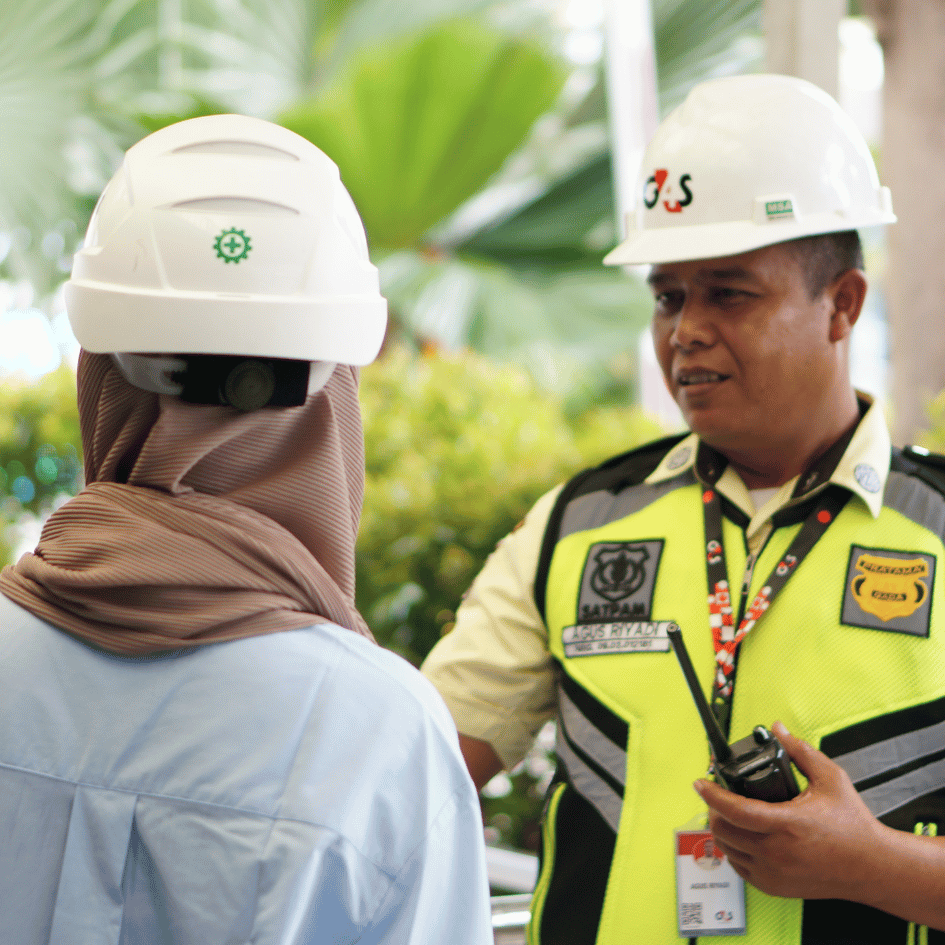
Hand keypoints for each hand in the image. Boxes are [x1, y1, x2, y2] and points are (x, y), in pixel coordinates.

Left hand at [693, 721, 883, 901]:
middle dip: (714, 809)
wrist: (872, 867)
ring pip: (727, 850)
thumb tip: (778, 729)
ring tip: (728, 814)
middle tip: (718, 796)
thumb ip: (800, 750)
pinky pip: (739, 867)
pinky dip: (734, 850)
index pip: (735, 811)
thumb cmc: (853, 824)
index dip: (712, 795)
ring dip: (722, 830)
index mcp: (788, 824)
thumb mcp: (830, 778)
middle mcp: (777, 852)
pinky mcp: (775, 887)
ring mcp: (774, 873)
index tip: (700, 782)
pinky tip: (741, 836)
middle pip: (723, 830)